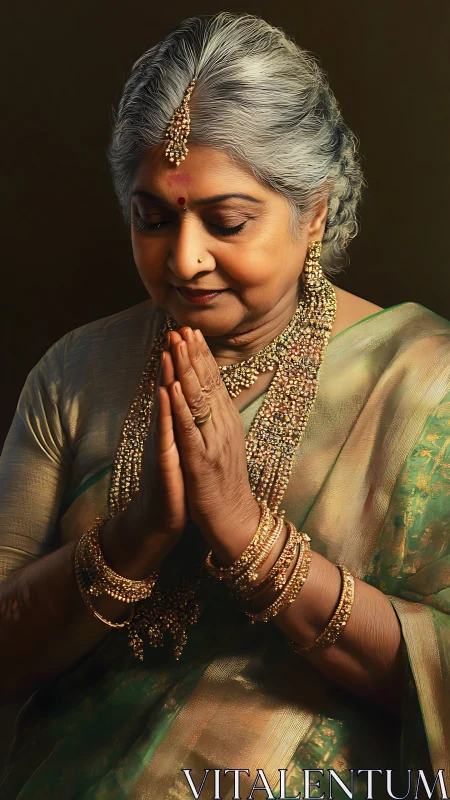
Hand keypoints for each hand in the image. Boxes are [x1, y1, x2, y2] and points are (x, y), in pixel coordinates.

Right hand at [102, 346, 186, 574]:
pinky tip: (166, 393)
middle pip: (170, 389)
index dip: (185, 361)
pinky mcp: (163, 463)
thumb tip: (186, 402)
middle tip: (177, 329)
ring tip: (169, 350)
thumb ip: (181, 424)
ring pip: (165, 406)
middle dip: (175, 359)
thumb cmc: (174, 484)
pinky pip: (165, 434)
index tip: (190, 332)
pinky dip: (165, 412)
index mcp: (174, 427)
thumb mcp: (181, 449)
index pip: (180, 388)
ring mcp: (162, 446)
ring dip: (167, 377)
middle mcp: (165, 431)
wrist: (158, 521)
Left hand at [166, 327, 260, 564]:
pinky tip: (173, 387)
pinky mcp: (202, 460)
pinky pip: (190, 429)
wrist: (233, 520)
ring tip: (176, 346)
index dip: (203, 356)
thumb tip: (213, 397)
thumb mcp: (223, 445)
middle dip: (194, 354)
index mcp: (227, 422)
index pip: (215, 382)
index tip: (192, 331)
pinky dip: (181, 406)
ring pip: (199, 400)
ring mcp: (214, 442)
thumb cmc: (223, 483)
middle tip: (183, 327)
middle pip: (208, 384)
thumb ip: (217, 420)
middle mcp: (224, 426)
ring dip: (186, 370)